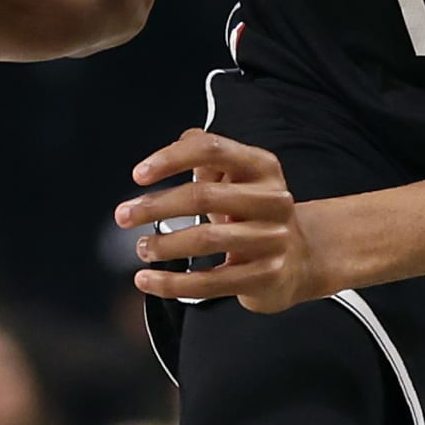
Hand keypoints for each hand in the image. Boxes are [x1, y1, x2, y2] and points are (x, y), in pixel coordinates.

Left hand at [117, 130, 336, 314]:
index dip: (171, 158)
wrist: (300, 259)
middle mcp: (274, 199)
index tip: (138, 175)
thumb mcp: (238, 178)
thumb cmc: (254, 213)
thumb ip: (209, 156)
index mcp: (262, 167)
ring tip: (142, 247)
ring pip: (206, 240)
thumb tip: (180, 141)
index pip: (212, 149)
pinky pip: (210, 282)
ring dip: (163, 245)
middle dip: (155, 206)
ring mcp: (273, 239)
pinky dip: (171, 283)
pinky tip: (146, 280)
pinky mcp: (266, 276)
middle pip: (204, 195)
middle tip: (123, 215)